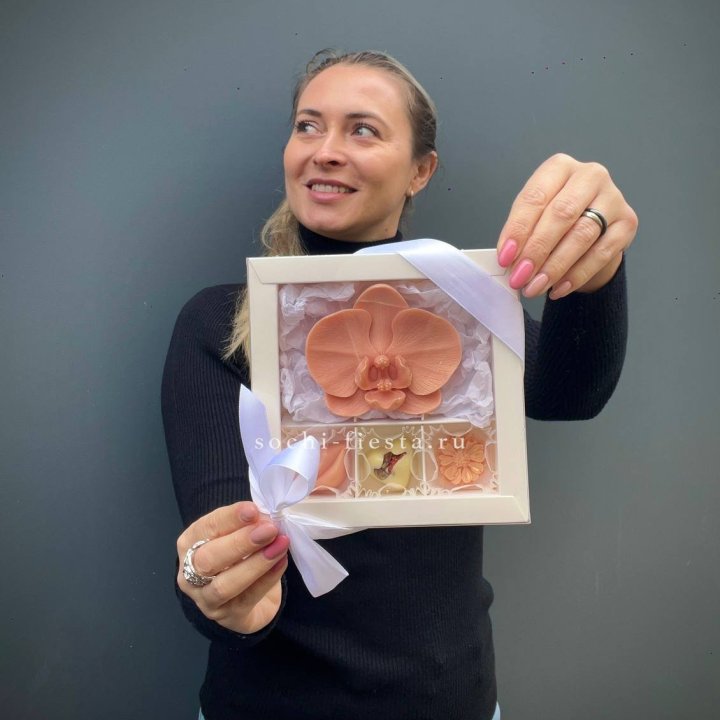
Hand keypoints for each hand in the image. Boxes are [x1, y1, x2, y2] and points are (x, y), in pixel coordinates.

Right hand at [177, 502, 289, 633]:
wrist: (244, 598)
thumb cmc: (238, 557)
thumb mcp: (236, 535)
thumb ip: (246, 524)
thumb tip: (264, 516)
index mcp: (189, 543)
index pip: (206, 528)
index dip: (230, 518)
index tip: (253, 510)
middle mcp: (190, 573)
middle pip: (208, 559)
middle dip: (240, 542)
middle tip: (269, 529)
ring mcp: (207, 599)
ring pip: (225, 584)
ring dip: (256, 563)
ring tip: (280, 545)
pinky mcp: (228, 616)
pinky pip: (248, 597)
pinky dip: (268, 578)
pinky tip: (282, 562)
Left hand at [496, 153, 637, 298]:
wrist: (592, 230)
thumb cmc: (556, 220)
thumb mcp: (534, 217)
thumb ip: (522, 233)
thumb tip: (509, 260)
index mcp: (560, 167)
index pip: (536, 197)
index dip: (518, 229)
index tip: (505, 257)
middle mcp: (590, 176)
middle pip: (561, 214)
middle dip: (537, 249)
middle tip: (520, 276)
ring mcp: (613, 198)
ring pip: (582, 234)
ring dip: (555, 266)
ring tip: (535, 287)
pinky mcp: (627, 223)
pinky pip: (601, 253)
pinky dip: (576, 274)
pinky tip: (558, 289)